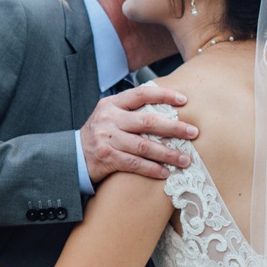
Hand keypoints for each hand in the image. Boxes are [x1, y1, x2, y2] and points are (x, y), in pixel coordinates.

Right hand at [81, 84, 195, 184]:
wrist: (73, 156)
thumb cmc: (99, 135)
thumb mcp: (110, 115)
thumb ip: (131, 110)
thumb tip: (167, 108)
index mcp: (112, 104)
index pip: (141, 94)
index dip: (164, 95)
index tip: (184, 100)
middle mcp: (109, 119)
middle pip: (148, 122)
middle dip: (174, 128)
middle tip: (193, 132)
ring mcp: (107, 139)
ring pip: (144, 146)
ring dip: (167, 153)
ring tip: (185, 159)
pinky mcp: (107, 158)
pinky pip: (135, 164)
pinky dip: (152, 169)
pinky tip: (166, 172)